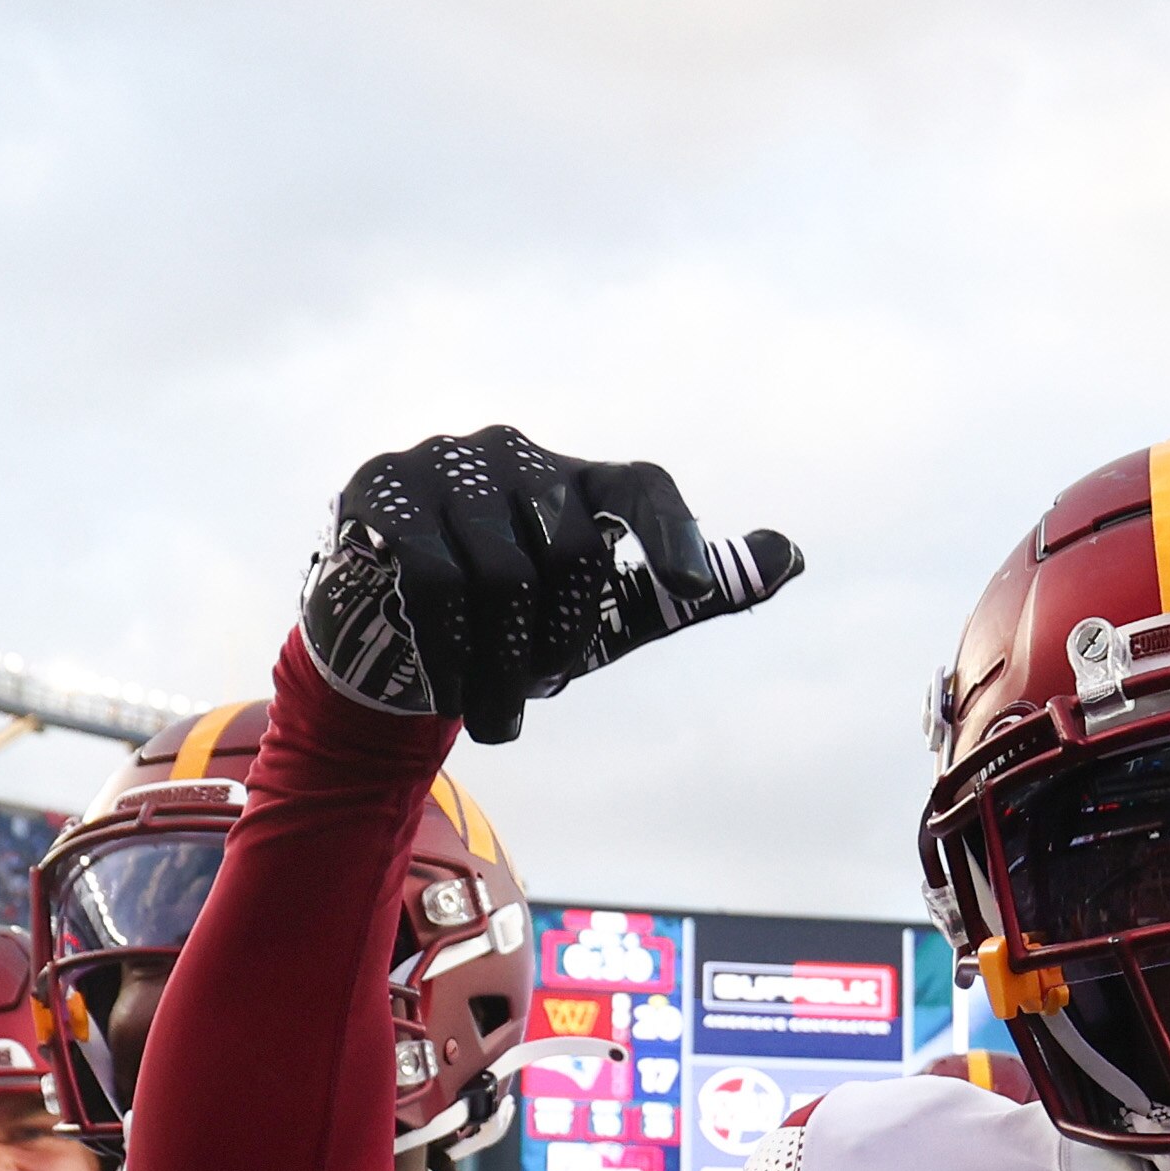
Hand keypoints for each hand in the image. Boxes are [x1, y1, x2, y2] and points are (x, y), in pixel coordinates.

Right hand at [300, 427, 802, 742]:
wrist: (396, 634)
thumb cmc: (521, 620)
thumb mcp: (615, 613)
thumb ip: (695, 586)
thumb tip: (791, 556)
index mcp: (579, 477)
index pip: (643, 487)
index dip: (673, 534)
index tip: (689, 589)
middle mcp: (513, 453)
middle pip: (572, 554)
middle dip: (562, 641)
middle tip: (544, 690)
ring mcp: (442, 464)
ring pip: (503, 577)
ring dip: (505, 666)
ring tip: (498, 716)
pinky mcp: (379, 491)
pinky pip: (436, 581)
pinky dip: (451, 652)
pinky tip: (452, 692)